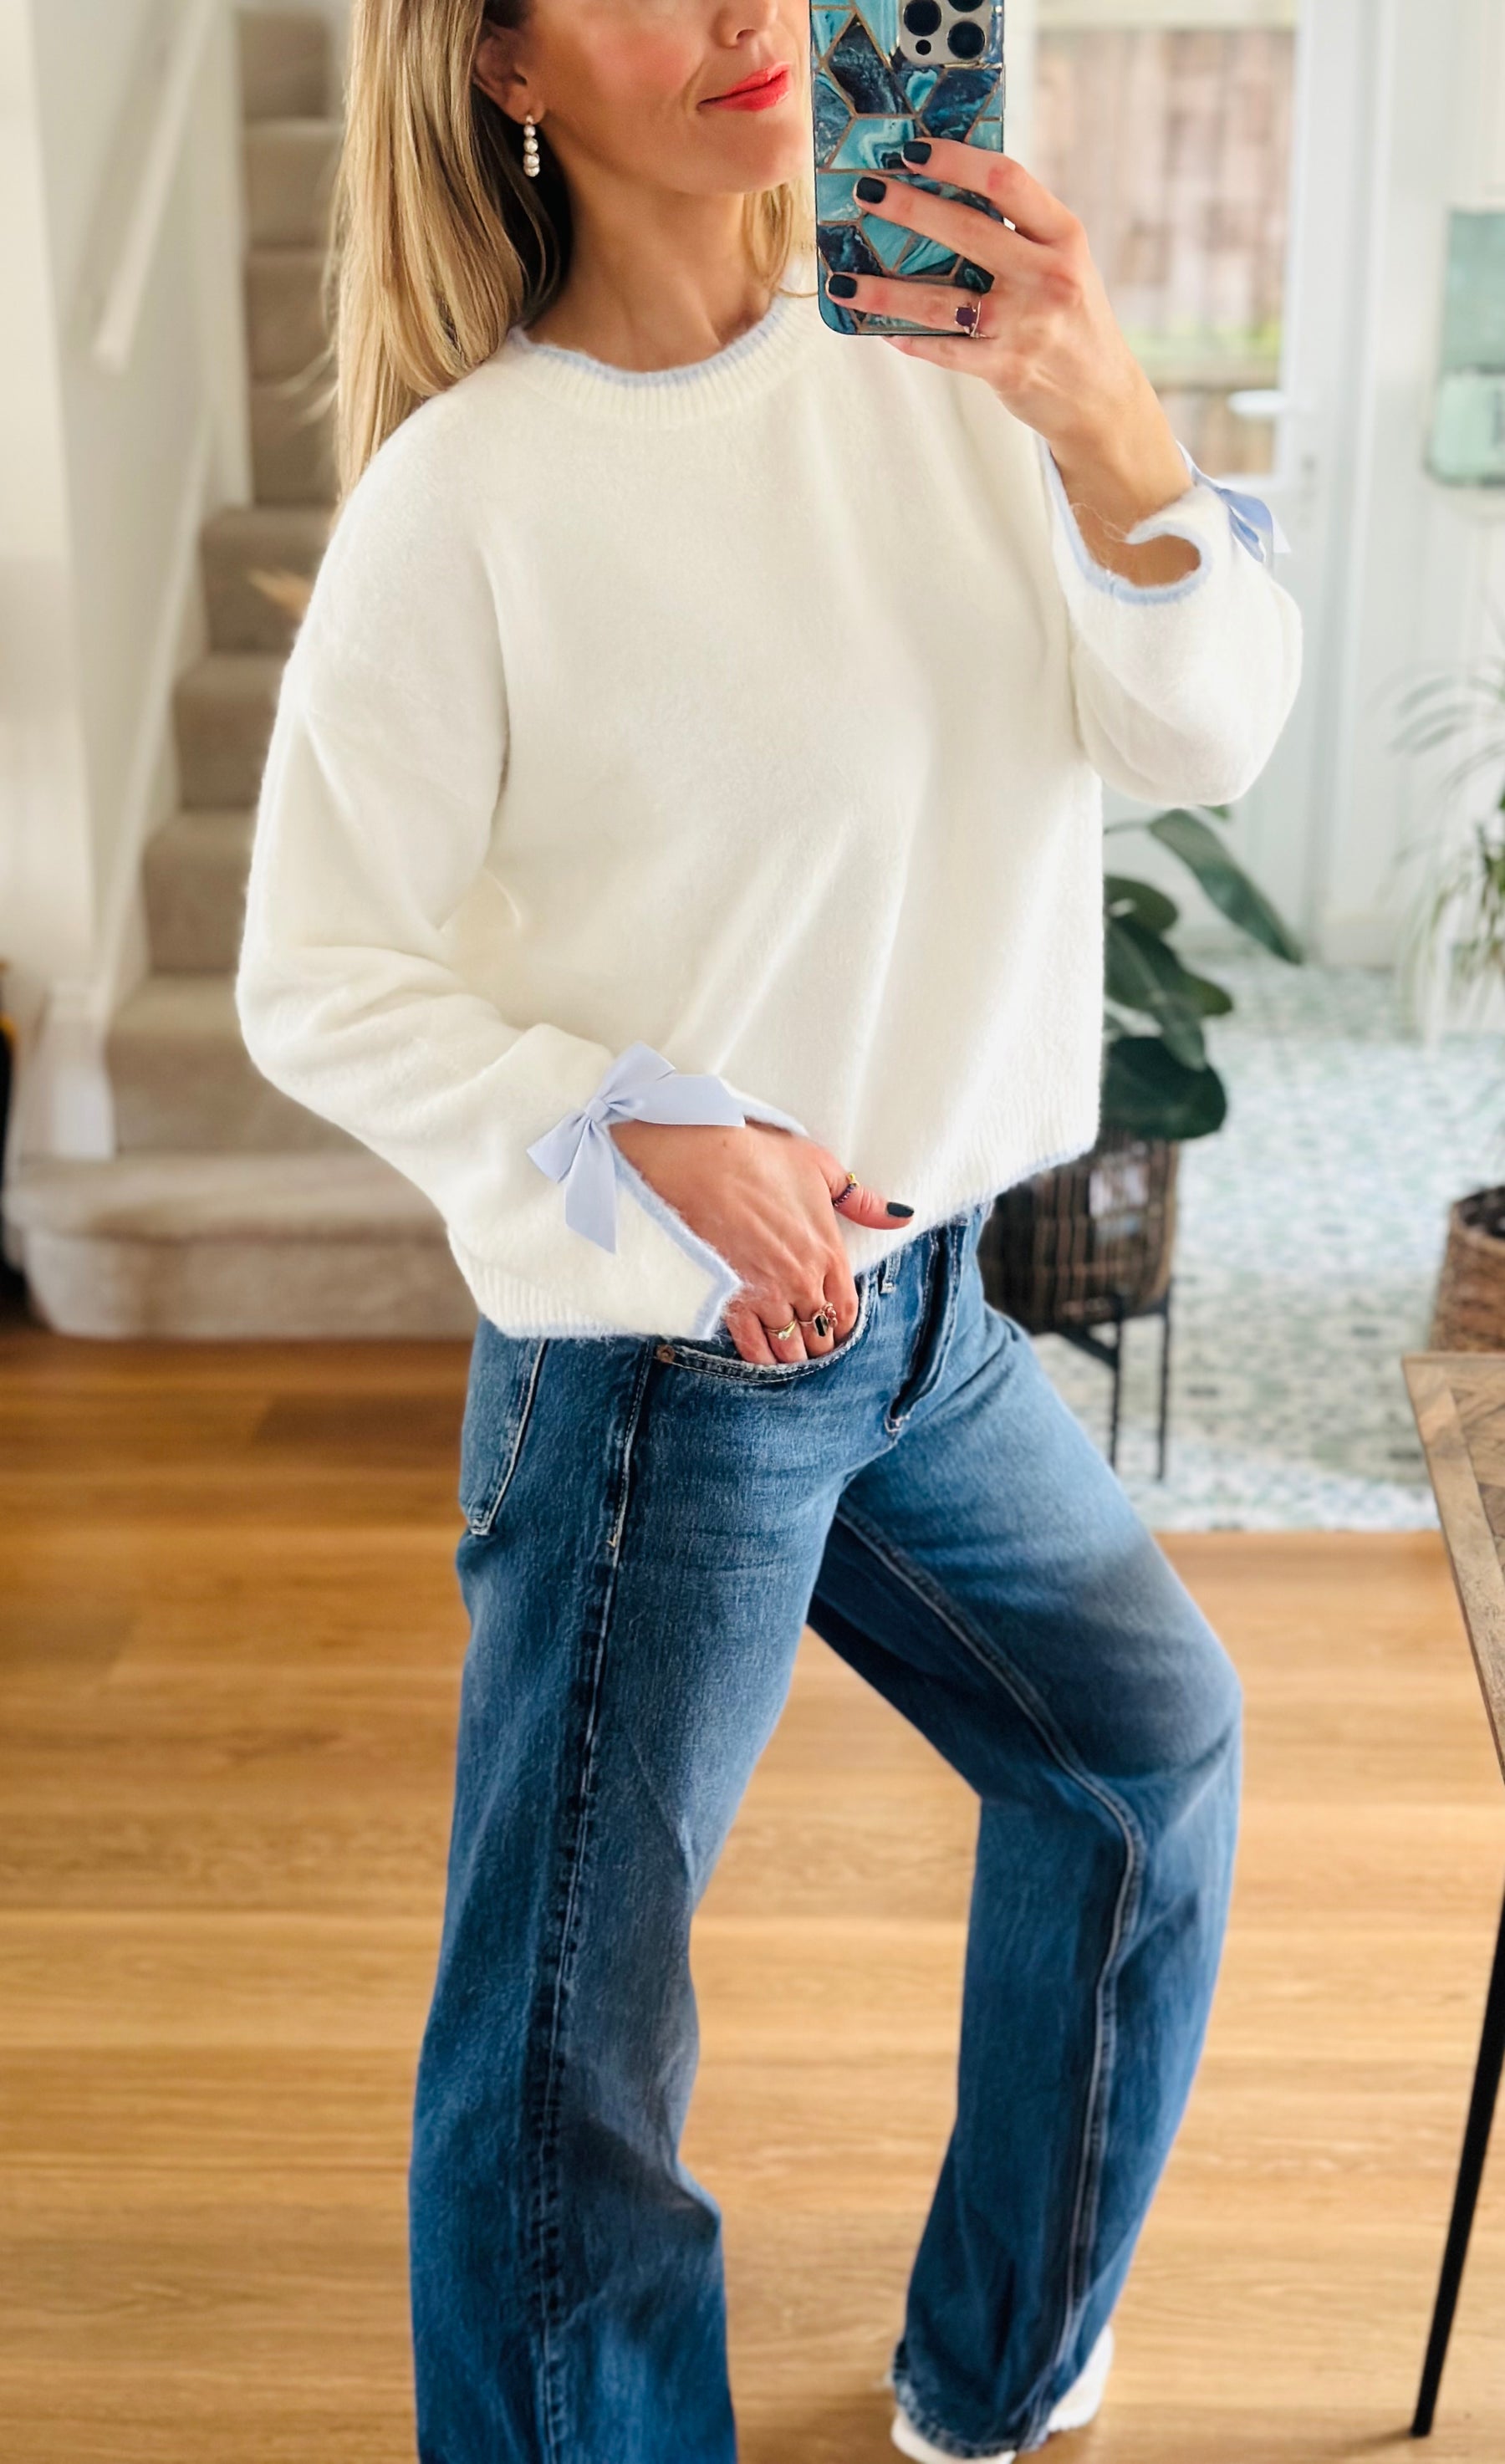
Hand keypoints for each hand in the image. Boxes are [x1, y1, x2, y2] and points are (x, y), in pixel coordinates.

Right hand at [610, 1118, 911, 1364]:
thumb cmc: (760, 1158)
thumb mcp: (822, 1168)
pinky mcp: (731, 1299)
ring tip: (787, 1352)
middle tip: (809, 1338)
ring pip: (787, 1346)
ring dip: (790, 1353)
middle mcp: (802, 1281)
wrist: (700, 1162)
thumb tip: (902, 1216)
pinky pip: (751, 1347)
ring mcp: (766, 1294)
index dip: (842, 1324)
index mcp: (828, 1252)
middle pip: (819, 1334)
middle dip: (817, 1340)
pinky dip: (759, 1357)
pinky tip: (761, 1354)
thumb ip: (863, 1202)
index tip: (835, 1326)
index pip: (846, 1310)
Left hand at [831, 144, 1198, 587]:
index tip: (912, 149)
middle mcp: (1048, 275)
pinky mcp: (1007, 368)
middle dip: (909, 208)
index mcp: (1063, 235)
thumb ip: (1018, 230)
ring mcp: (1027, 324)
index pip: (1006, 180)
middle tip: (865, 192)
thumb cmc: (1070, 318)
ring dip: (885, 289)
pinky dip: (908, 338)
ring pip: (942, 300)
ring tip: (842, 279)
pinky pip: (945, 350)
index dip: (955, 159)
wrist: (1101, 396)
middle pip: (967, 230)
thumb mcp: (1061, 262)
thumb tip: (941, 193)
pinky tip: (877, 327)